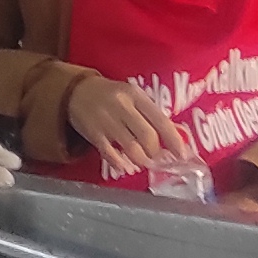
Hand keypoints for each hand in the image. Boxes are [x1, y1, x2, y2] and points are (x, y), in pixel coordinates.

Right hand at [64, 77, 188, 171]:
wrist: (76, 91)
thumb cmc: (111, 95)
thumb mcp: (132, 97)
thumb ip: (151, 115)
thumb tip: (175, 137)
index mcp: (136, 96)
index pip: (161, 120)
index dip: (174, 140)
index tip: (182, 155)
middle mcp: (122, 107)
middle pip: (147, 136)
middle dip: (156, 153)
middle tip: (158, 159)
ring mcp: (107, 121)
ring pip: (131, 148)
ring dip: (141, 160)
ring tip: (143, 163)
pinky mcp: (93, 134)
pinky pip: (110, 154)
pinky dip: (120, 164)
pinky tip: (125, 166)